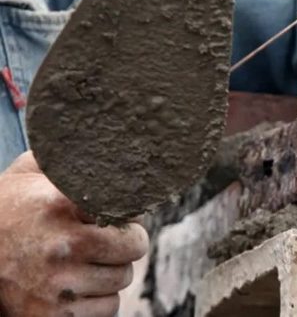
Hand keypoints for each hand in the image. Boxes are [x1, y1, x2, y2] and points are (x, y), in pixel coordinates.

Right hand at [0, 152, 148, 316]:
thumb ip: (65, 157)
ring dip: (112, 271)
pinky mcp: (53, 316)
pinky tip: (80, 285)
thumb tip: (108, 146)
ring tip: (88, 261)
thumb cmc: (7, 211)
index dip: (128, 214)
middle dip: (126, 242)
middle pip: (134, 248)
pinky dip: (100, 299)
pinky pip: (108, 309)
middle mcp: (62, 247)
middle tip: (110, 239)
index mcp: (61, 207)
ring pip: (122, 279)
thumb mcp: (27, 174)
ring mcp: (58, 286)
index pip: (126, 211)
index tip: (120, 215)